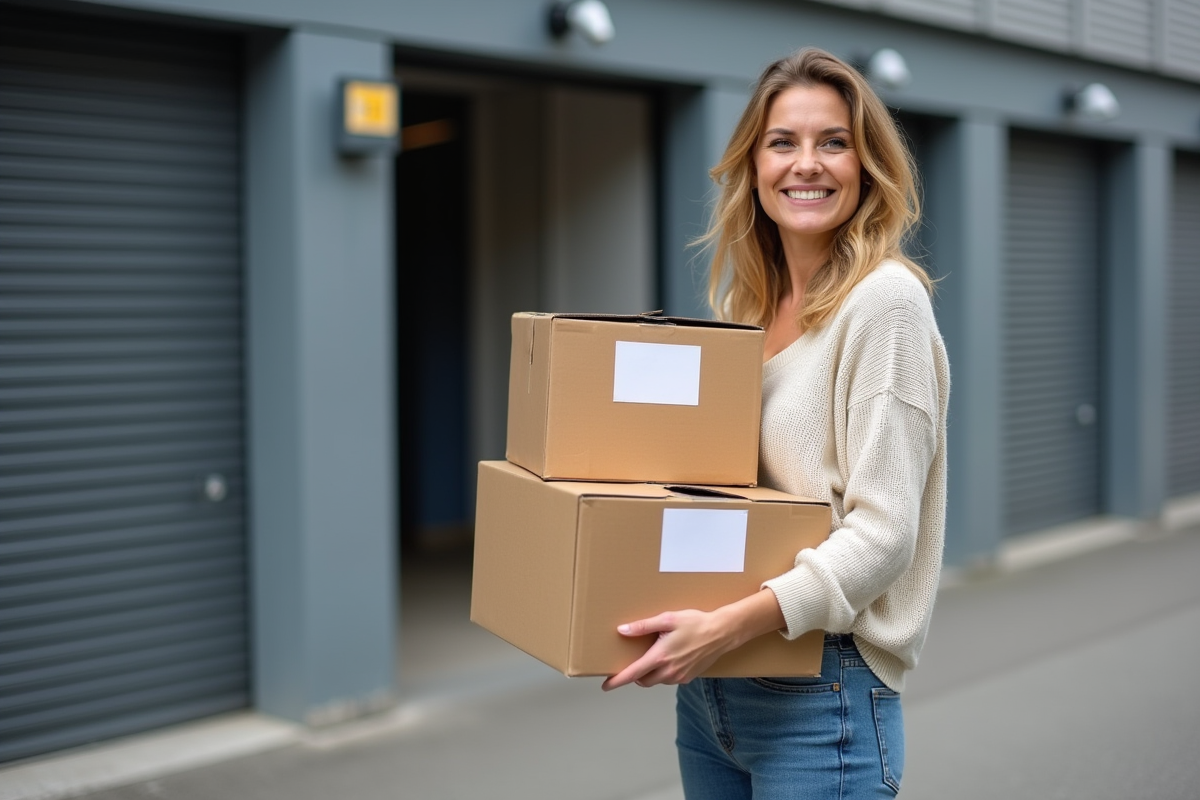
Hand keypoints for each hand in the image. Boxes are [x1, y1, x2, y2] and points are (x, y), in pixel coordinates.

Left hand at [600, 608, 734, 691]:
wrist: (721, 632)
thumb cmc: (695, 623)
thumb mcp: (667, 619)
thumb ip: (642, 626)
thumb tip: (622, 630)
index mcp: (660, 657)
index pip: (632, 674)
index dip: (617, 681)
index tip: (606, 686)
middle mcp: (669, 671)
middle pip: (642, 680)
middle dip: (634, 675)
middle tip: (632, 661)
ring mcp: (679, 677)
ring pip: (656, 681)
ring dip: (650, 673)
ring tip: (654, 654)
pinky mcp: (688, 678)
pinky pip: (669, 679)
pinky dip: (663, 672)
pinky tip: (669, 657)